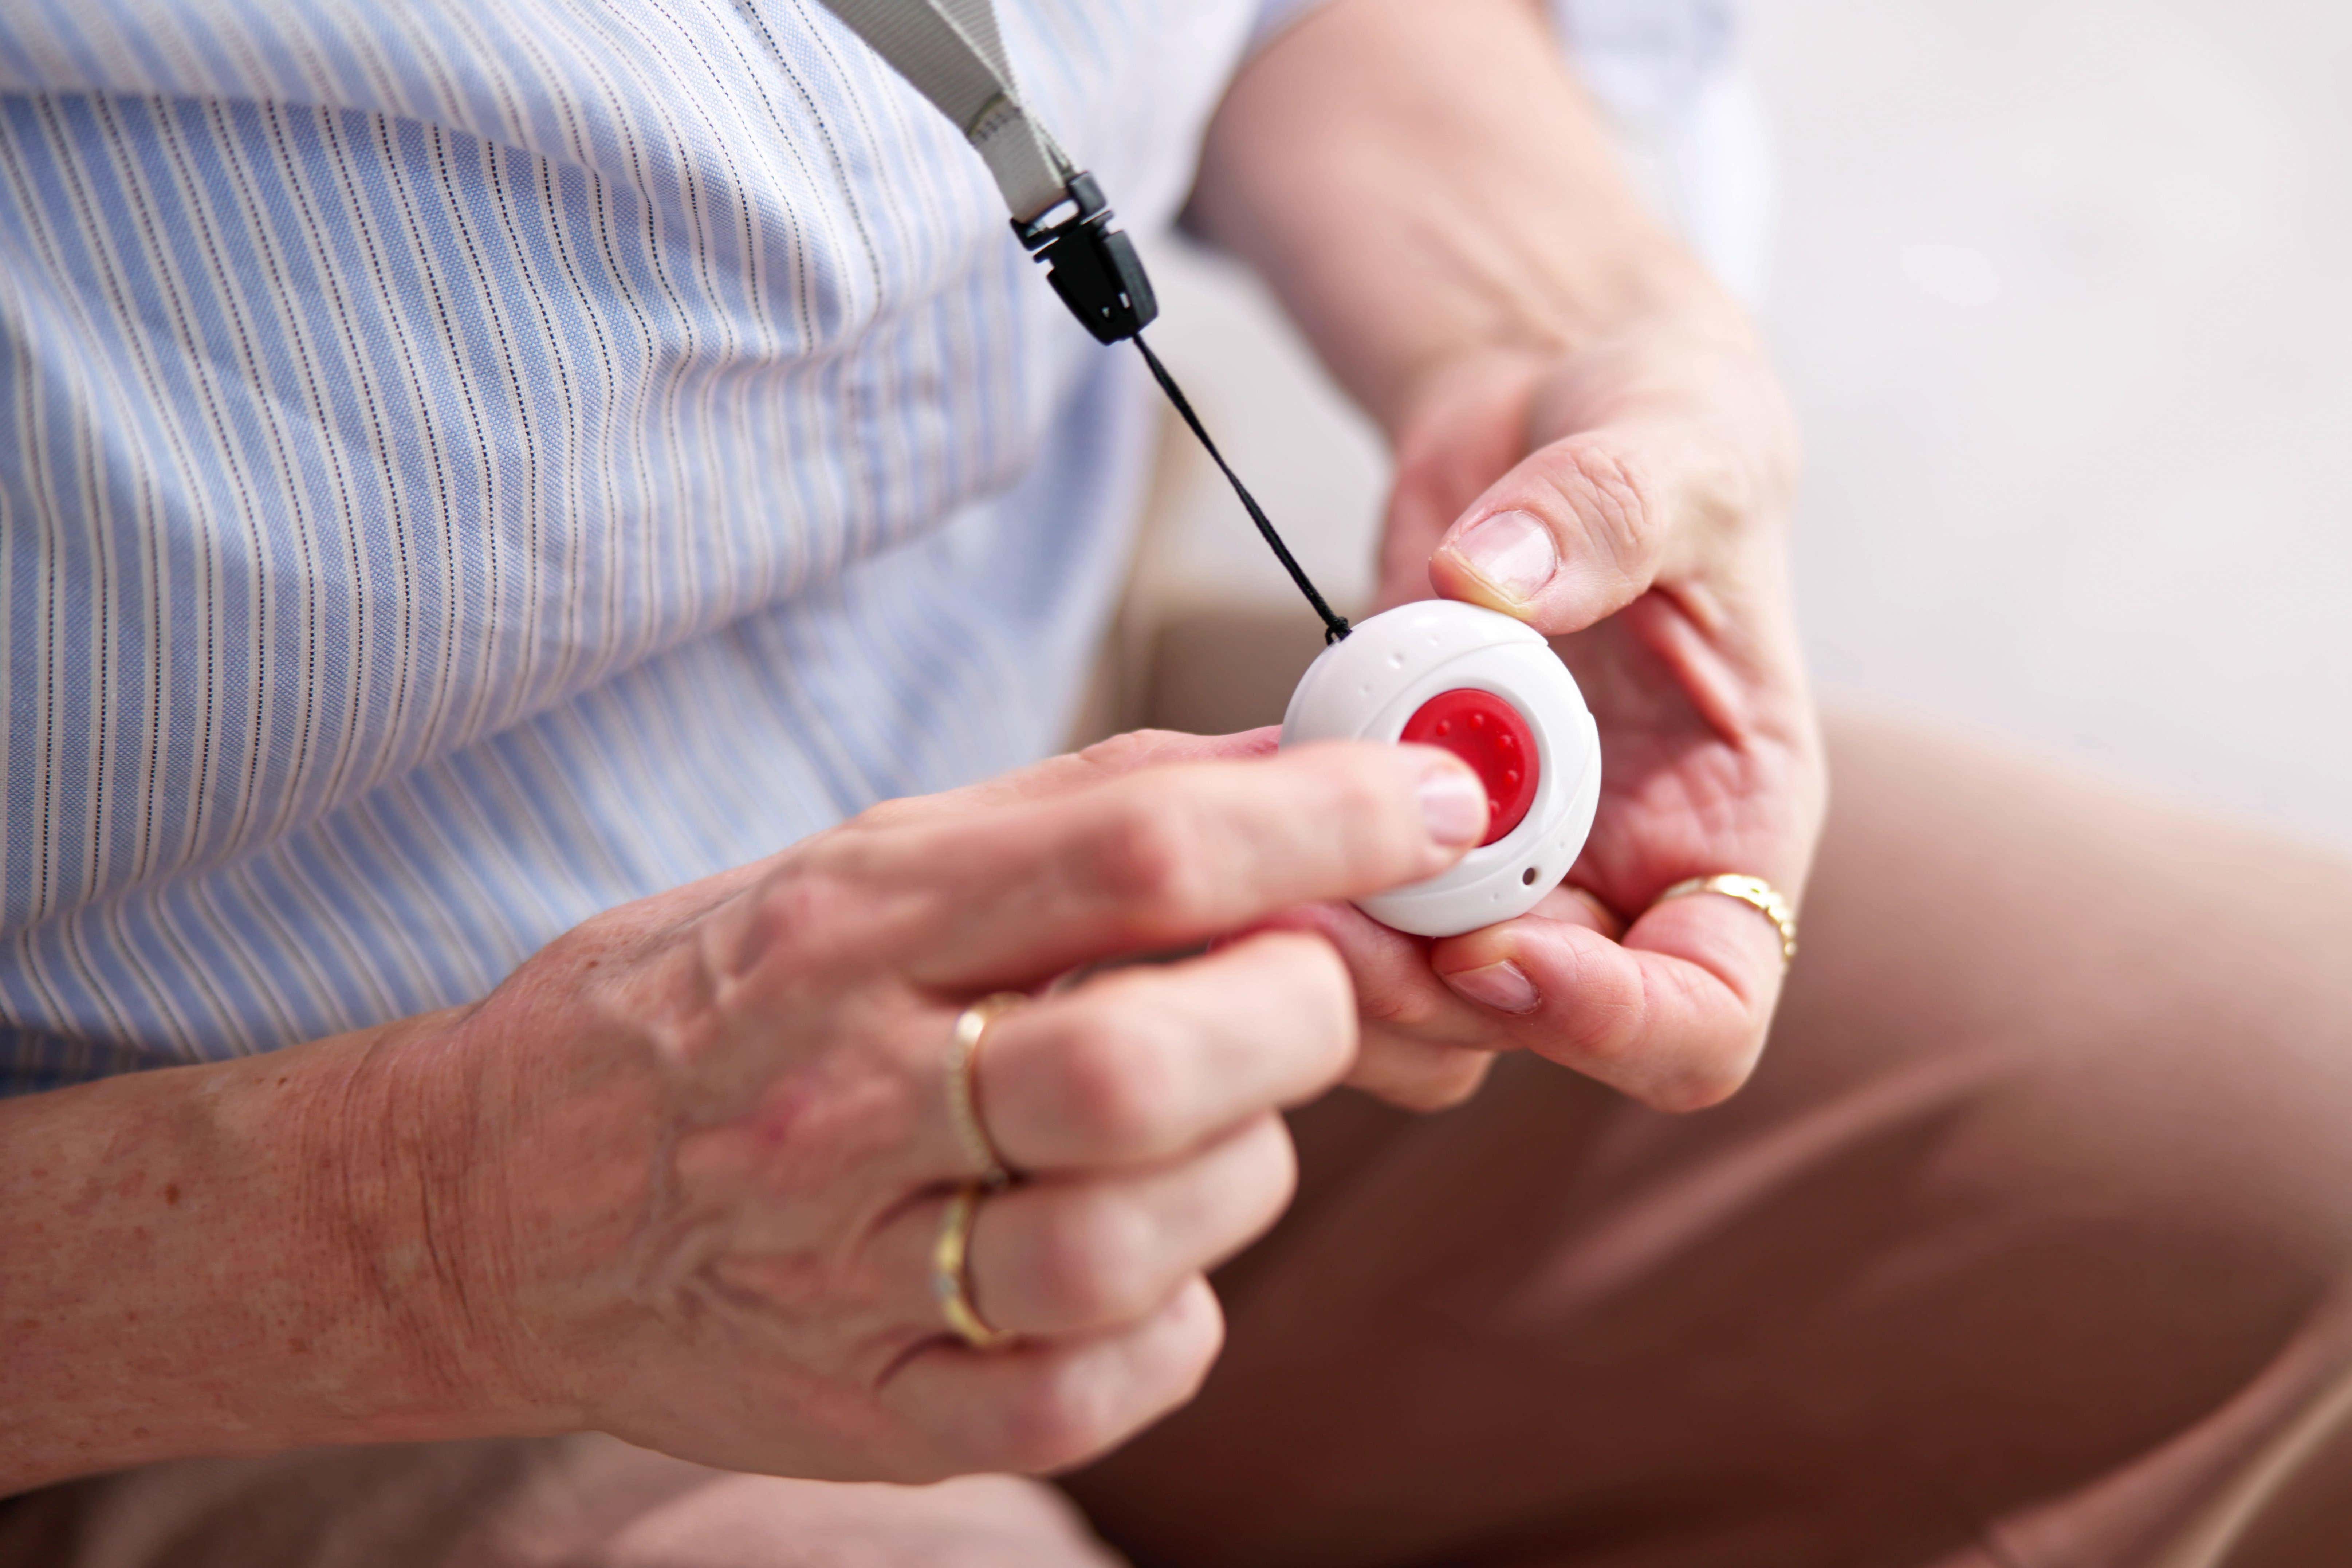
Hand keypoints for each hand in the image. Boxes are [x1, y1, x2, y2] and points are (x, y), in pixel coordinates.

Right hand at [369, 732, 1488, 1480]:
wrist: (498, 1197)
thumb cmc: (725, 1000)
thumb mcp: (874, 860)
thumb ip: (1091, 816)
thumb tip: (1318, 770)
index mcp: (851, 927)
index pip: (1133, 855)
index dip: (1326, 826)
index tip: (1435, 807)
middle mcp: (840, 1099)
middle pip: (1146, 1064)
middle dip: (1301, 1011)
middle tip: (1319, 987)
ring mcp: (847, 1275)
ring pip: (1138, 1235)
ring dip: (1244, 1167)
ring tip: (1208, 1124)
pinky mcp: (869, 1411)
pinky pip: (1098, 1386)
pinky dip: (1175, 1317)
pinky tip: (1146, 1256)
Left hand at [1289, 313, 1824, 1111]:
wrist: (1541, 410)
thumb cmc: (1661, 430)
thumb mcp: (1672, 441)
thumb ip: (1608, 510)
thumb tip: (1495, 580)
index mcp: (1726, 826)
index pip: (1706, 1014)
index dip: (1611, 1021)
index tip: (1500, 941)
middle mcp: (1616, 869)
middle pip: (1531, 1023)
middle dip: (1425, 990)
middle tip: (1323, 913)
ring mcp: (1499, 856)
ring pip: (1418, 994)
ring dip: (1338, 957)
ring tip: (1261, 871)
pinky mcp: (1396, 819)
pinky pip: (1341, 908)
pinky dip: (1283, 883)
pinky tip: (1229, 813)